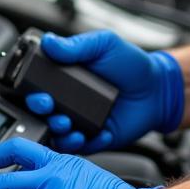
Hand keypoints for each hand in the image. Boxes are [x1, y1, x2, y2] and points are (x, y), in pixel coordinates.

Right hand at [25, 31, 183, 153]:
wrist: (156, 89)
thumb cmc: (131, 65)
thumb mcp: (104, 45)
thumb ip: (76, 45)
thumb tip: (49, 41)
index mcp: (66, 77)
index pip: (39, 86)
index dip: (32, 91)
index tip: (36, 92)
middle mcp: (69, 100)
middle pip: (43, 112)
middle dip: (41, 111)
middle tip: (49, 107)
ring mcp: (81, 121)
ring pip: (57, 133)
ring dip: (58, 130)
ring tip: (67, 124)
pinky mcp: (94, 138)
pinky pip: (81, 147)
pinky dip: (83, 143)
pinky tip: (94, 133)